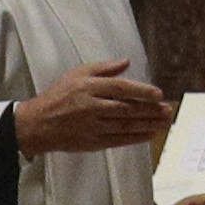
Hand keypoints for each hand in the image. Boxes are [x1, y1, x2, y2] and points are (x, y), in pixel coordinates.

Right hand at [13, 59, 172, 157]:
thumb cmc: (58, 96)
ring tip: (164, 122)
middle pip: (127, 108)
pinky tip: (149, 134)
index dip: (142, 91)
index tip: (159, 94)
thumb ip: (103, 68)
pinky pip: (118, 140)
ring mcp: (92, 126)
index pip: (121, 89)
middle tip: (168, 109)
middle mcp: (92, 107)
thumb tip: (126, 62)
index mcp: (89, 88)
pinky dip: (136, 138)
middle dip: (150, 110)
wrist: (37, 125)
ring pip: (125, 125)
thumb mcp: (77, 73)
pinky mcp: (92, 142)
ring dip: (148, 124)